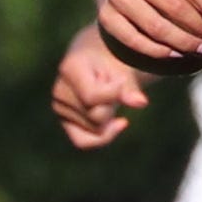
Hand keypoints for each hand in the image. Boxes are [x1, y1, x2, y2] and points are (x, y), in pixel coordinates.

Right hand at [50, 23, 149, 149]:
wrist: (100, 60)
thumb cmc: (113, 60)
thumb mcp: (122, 68)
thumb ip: (129, 87)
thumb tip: (141, 103)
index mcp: (70, 69)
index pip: (93, 97)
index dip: (115, 94)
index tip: (122, 80)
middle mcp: (59, 92)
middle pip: (97, 117)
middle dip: (113, 105)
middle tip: (112, 86)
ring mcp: (60, 108)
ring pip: (96, 129)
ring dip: (110, 115)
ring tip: (107, 95)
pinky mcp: (66, 121)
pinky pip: (83, 142)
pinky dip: (103, 137)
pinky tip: (119, 122)